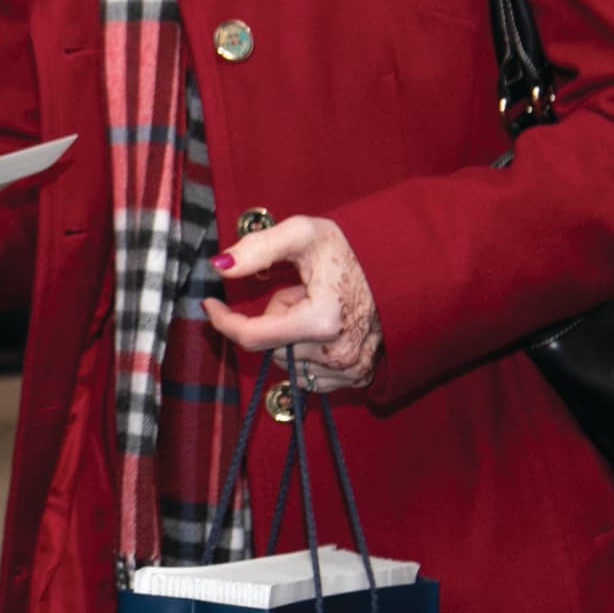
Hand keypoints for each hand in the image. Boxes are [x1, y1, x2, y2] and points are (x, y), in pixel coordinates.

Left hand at [199, 214, 382, 391]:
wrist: (403, 269)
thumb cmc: (354, 250)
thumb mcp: (304, 234)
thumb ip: (258, 247)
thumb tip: (220, 267)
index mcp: (323, 320)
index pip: (252, 336)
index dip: (224, 320)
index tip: (210, 303)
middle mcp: (337, 354)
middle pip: (270, 346)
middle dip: (275, 316)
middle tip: (299, 290)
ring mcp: (349, 371)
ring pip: (287, 361)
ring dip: (291, 334)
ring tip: (317, 306)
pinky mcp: (356, 379)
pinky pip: (307, 374)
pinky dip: (306, 351)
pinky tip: (326, 328)